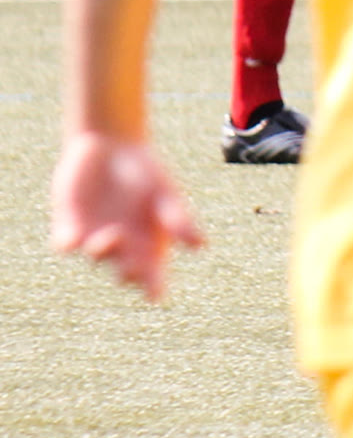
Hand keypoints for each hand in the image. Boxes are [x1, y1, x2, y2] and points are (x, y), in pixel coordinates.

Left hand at [51, 132, 204, 300]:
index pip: (153, 278)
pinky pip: (65, 244)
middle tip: (134, 266)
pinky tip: (73, 240)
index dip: (153, 288)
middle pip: (125, 274)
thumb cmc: (146, 171)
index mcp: (150, 245)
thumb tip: (201, 246)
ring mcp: (95, 238)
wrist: (109, 145)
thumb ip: (178, 218)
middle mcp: (123, 248)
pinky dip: (68, 243)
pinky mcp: (70, 226)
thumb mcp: (165, 193)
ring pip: (97, 257)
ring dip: (104, 251)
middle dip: (129, 273)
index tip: (153, 292)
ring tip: (113, 235)